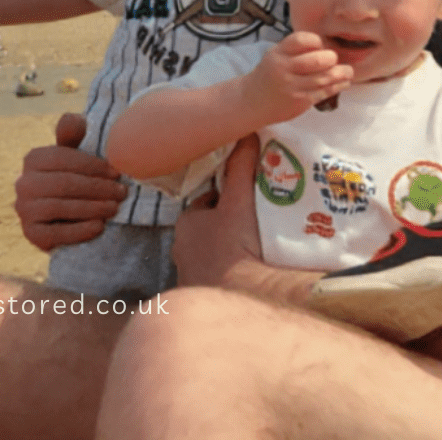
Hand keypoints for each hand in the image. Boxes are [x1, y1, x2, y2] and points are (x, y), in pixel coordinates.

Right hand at [13, 113, 127, 250]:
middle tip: (122, 192)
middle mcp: (22, 183)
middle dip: (97, 188)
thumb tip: (71, 119)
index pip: (63, 159)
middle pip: (64, 184)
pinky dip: (79, 231)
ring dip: (92, 208)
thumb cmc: (78, 173)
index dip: (93, 166)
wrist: (70, 212)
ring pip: (60, 208)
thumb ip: (73, 134)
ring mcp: (23, 210)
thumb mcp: (77, 151)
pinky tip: (99, 226)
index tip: (117, 172)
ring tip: (115, 207)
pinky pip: (55, 234)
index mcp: (33, 158)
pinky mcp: (30, 234)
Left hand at [173, 135, 263, 288]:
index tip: (248, 200)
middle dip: (228, 227)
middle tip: (256, 224)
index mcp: (186, 225)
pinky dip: (232, 279)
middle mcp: (181, 253)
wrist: (242, 305)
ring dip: (231, 254)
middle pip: (210, 231)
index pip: (206, 204)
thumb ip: (241, 168)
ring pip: (214, 257)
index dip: (227, 199)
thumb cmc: (237, 248)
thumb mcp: (241, 200)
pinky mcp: (203, 303)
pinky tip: (252, 277)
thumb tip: (245, 135)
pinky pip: (219, 283)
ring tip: (259, 252)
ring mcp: (191, 280)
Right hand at [242, 31, 352, 123]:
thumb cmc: (270, 74)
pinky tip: (344, 82)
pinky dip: (337, 86)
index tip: (321, 45)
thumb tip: (327, 46)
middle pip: (316, 61)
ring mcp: (293, 87)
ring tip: (348, 71)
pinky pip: (324, 92)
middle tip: (334, 59)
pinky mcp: (300, 102)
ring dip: (341, 74)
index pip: (301, 40)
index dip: (316, 41)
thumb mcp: (276, 55)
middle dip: (331, 58)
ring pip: (323, 78)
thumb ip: (296, 50)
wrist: (253, 101)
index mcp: (278, 53)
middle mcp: (284, 69)